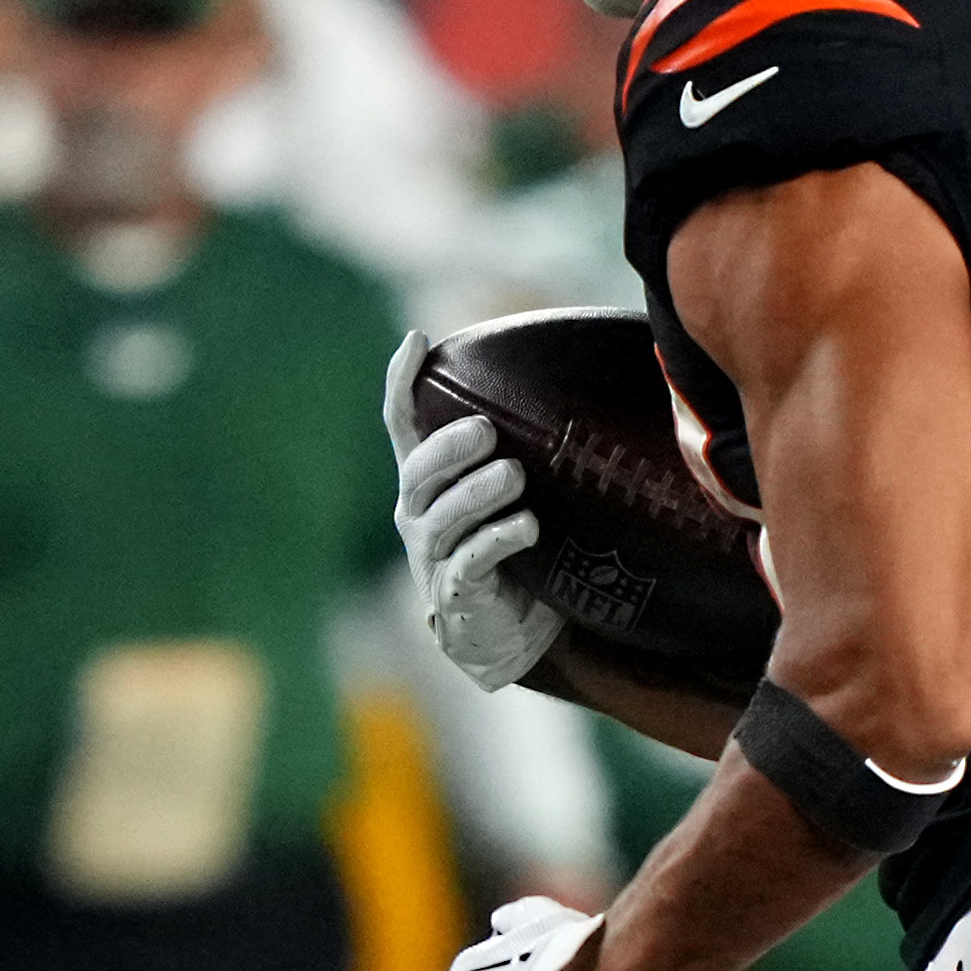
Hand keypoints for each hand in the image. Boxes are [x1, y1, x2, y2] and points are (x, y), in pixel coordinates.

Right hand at [388, 378, 560, 692]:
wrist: (505, 630)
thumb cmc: (509, 546)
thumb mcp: (504, 492)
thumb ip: (514, 447)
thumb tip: (569, 381)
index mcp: (424, 481)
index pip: (401, 424)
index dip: (402, 383)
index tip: (418, 340)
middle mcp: (418, 514)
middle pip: (419, 472)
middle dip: (449, 448)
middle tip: (486, 431)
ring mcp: (432, 554)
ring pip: (444, 517)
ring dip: (478, 493)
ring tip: (514, 476)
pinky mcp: (456, 591)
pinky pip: (471, 561)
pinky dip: (498, 539)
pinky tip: (527, 525)